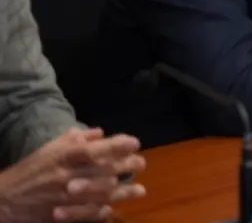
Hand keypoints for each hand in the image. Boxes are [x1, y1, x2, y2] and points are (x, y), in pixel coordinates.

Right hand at [0, 127, 145, 222]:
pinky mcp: (62, 216)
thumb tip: (100, 133)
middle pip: (102, 171)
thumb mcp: (49, 150)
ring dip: (123, 192)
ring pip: (100, 195)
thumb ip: (74, 139)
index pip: (93, 150)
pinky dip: (102, 212)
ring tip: (140, 190)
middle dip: (126, 167)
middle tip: (141, 163)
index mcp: (62, 158)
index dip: (116, 146)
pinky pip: (87, 214)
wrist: (6, 201)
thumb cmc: (31, 171)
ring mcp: (65, 198)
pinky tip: (114, 209)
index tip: (134, 142)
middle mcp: (66, 177)